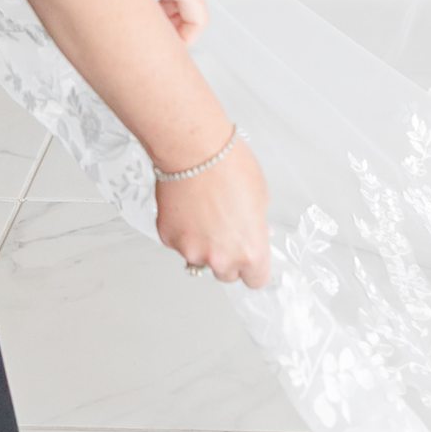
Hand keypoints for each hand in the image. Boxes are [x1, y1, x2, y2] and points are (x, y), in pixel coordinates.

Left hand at [106, 0, 206, 43]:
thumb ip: (138, 12)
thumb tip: (139, 38)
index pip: (198, 21)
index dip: (182, 43)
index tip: (163, 53)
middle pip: (190, 12)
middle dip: (171, 32)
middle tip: (147, 44)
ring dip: (163, 16)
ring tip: (137, 23)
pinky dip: (159, 0)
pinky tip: (135, 2)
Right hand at [155, 138, 269, 287]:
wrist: (194, 150)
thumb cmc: (229, 166)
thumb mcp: (261, 197)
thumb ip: (257, 225)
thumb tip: (253, 232)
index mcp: (250, 250)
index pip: (256, 280)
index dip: (254, 268)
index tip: (251, 259)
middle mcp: (220, 258)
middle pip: (227, 274)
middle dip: (228, 257)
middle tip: (226, 230)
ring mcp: (191, 251)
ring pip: (200, 259)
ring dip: (204, 244)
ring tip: (204, 211)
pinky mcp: (169, 240)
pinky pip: (180, 244)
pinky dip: (184, 232)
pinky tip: (188, 207)